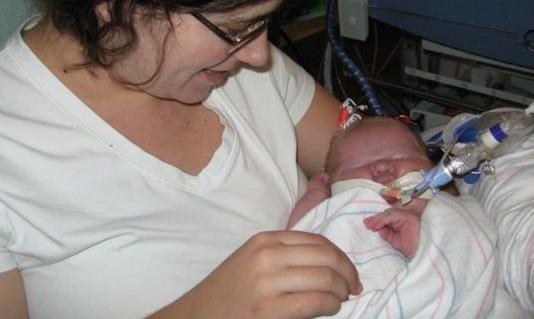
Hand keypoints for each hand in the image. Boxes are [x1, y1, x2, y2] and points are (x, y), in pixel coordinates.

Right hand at [148, 231, 361, 318]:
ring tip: (342, 298)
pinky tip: (331, 308)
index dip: (341, 256)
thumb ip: (284, 254)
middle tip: (354, 286)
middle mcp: (267, 256)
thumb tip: (329, 262)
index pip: (317, 241)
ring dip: (342, 290)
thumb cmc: (229, 290)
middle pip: (326, 256)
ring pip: (326, 278)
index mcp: (264, 240)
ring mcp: (268, 282)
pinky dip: (332, 305)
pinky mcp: (270, 309)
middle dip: (348, 272)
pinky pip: (318, 302)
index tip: (348, 271)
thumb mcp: (253, 260)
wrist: (198, 315)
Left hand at [363, 208, 420, 257]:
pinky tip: (377, 225)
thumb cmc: (413, 249)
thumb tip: (378, 229)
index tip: (368, 225)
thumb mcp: (396, 241)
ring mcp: (408, 215)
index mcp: (402, 222)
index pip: (388, 218)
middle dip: (376, 219)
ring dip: (377, 219)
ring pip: (388, 214)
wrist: (423, 254)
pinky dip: (383, 220)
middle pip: (387, 214)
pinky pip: (392, 216)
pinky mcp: (408, 217)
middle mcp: (405, 217)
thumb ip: (387, 234)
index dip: (378, 220)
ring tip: (369, 225)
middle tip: (366, 223)